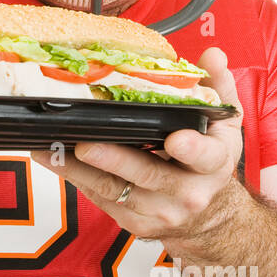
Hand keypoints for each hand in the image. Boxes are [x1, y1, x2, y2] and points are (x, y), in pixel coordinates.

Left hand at [30, 47, 243, 241]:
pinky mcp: (134, 222)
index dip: (191, 149)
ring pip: (115, 190)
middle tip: (86, 143)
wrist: (207, 216)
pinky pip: (100, 198)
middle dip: (114, 159)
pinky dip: (76, 179)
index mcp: (213, 163)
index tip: (175, 139)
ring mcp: (159, 211)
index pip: (205, 157)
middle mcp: (188, 192)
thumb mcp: (223, 123)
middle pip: (147, 174)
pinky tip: (56, 160)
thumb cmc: (208, 161)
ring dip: (79, 170)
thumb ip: (217, 87)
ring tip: (52, 149)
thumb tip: (212, 55)